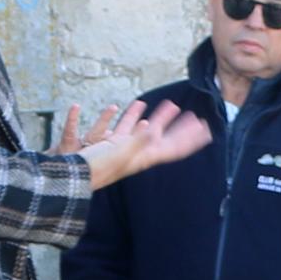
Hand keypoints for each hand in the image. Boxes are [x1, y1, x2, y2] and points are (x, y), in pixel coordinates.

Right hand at [64, 98, 210, 184]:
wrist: (74, 175)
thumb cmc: (97, 167)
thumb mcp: (119, 153)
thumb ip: (137, 140)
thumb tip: (153, 128)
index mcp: (145, 156)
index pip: (174, 147)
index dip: (191, 139)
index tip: (207, 132)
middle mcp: (140, 152)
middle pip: (167, 138)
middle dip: (181, 128)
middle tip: (197, 117)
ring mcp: (127, 147)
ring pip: (149, 129)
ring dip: (162, 118)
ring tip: (172, 104)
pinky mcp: (113, 142)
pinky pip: (128, 125)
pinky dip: (135, 115)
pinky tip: (139, 105)